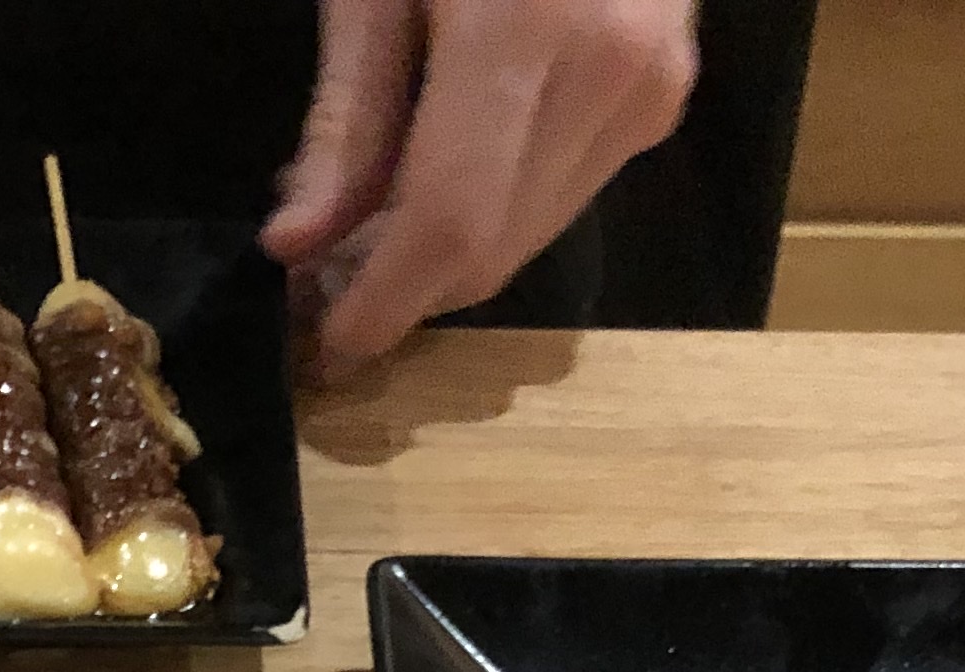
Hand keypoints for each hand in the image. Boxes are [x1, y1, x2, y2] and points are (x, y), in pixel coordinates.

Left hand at [261, 0, 698, 369]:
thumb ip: (346, 115)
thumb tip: (299, 245)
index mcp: (528, 36)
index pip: (449, 226)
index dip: (384, 300)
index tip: (324, 343)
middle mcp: (612, 78)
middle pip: (497, 249)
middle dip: (409, 289)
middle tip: (326, 288)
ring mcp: (652, 90)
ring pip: (535, 234)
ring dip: (451, 254)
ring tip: (371, 227)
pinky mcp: (666, 93)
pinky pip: (568, 189)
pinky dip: (500, 205)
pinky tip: (442, 170)